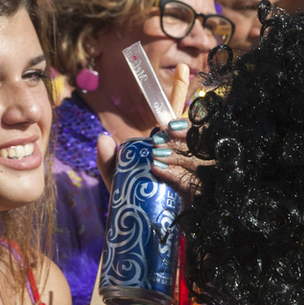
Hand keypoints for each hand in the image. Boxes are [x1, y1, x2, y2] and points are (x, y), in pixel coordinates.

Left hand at [95, 63, 204, 198]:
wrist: (143, 237)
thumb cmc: (132, 202)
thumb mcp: (116, 181)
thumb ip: (107, 161)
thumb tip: (103, 137)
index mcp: (168, 145)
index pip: (176, 115)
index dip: (181, 91)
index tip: (185, 67)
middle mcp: (185, 154)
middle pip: (190, 130)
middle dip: (178, 129)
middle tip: (163, 132)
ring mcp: (195, 172)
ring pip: (194, 152)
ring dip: (175, 151)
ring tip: (155, 157)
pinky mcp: (200, 192)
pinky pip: (191, 177)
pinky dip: (174, 172)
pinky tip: (159, 171)